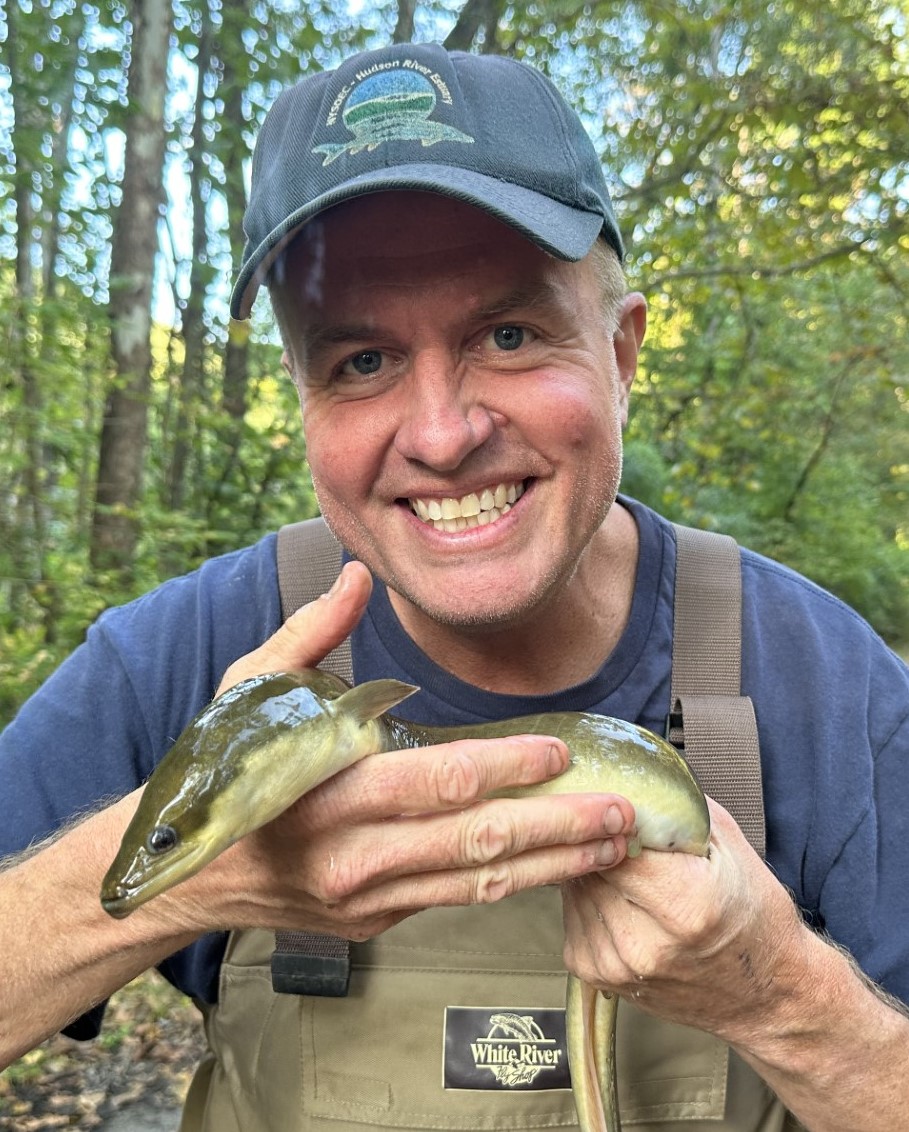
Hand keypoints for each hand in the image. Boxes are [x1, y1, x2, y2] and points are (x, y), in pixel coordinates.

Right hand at [168, 561, 636, 939]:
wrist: (190, 870)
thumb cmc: (227, 766)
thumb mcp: (253, 690)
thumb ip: (312, 632)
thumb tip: (356, 573)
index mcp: (327, 790)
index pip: (437, 781)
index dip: (505, 767)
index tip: (559, 751)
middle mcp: (353, 854)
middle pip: (477, 842)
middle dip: (559, 826)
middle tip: (622, 812)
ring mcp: (367, 897)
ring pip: (478, 883)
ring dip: (554, 863)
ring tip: (614, 843)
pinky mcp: (377, 920)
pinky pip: (457, 899)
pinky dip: (513, 881)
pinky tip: (558, 863)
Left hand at [561, 797, 807, 1047]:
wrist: (766, 994)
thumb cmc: (753, 915)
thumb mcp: (728, 847)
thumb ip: (677, 808)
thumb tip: (628, 776)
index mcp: (685, 903)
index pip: (615, 839)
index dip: (611, 817)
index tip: (614, 804)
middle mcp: (647, 942)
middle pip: (590, 863)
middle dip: (598, 840)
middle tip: (616, 831)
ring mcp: (619, 965)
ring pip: (574, 886)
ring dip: (589, 868)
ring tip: (626, 868)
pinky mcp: (599, 976)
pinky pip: (571, 915)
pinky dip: (586, 899)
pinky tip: (619, 899)